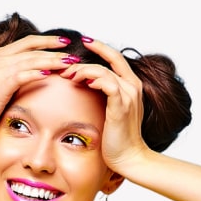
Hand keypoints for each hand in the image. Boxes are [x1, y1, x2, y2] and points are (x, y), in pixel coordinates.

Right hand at [0, 35, 72, 135]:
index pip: (30, 42)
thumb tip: (36, 78)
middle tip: (74, 53)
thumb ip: (17, 77)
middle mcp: (2, 58)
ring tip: (69, 62)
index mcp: (2, 55)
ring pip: (32, 60)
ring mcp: (1, 69)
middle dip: (56, 50)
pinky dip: (37, 72)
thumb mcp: (2, 85)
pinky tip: (51, 73)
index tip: (66, 42)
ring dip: (52, 60)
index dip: (48, 41)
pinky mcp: (1, 83)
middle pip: (34, 48)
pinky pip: (23, 74)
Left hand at [62, 40, 149, 175]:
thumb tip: (88, 88)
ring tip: (69, 76)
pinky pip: (107, 84)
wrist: (129, 158)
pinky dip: (93, 79)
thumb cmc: (118, 140)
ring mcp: (128, 95)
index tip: (84, 42)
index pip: (116, 58)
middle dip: (89, 54)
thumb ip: (106, 98)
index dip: (100, 47)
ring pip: (104, 70)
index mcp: (131, 86)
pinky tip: (82, 83)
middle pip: (111, 57)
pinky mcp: (121, 106)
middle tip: (67, 62)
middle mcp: (133, 86)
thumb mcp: (112, 113)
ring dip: (83, 70)